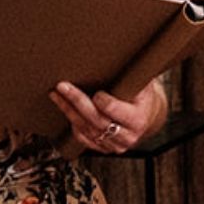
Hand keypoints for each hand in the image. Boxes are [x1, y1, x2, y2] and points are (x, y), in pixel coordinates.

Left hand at [50, 80, 164, 153]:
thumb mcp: (143, 83)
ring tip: (56, 94)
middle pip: (97, 120)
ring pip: (86, 129)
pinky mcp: (104, 148)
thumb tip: (116, 55)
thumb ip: (132, 76)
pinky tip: (65, 109)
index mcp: (138, 119)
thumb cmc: (142, 93)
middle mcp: (127, 136)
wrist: (146, 114)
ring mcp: (115, 145)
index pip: (116, 111)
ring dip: (68, 111)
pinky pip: (83, 138)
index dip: (104, 102)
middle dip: (77, 102)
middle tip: (63, 86)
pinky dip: (72, 124)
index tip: (96, 92)